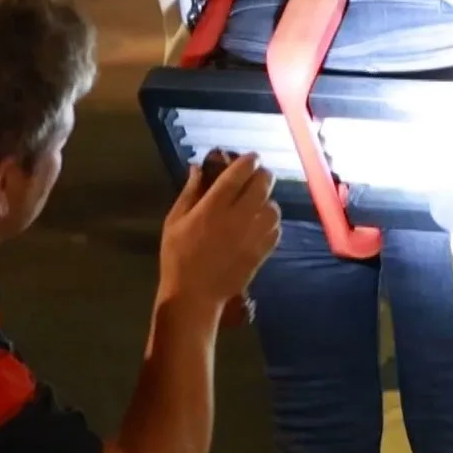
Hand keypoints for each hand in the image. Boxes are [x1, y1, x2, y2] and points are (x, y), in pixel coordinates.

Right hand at [159, 151, 281, 307]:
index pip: (239, 173)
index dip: (249, 160)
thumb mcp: (175, 221)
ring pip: (274, 206)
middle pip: (263, 184)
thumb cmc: (178, 256)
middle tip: (255, 177)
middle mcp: (238, 217)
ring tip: (256, 203)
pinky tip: (260, 223)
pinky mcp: (263, 251)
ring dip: (267, 200)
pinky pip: (277, 228)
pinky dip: (271, 221)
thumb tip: (198, 167)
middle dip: (262, 175)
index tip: (251, 157)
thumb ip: (190, 192)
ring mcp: (254, 235)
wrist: (194, 295)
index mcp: (214, 206)